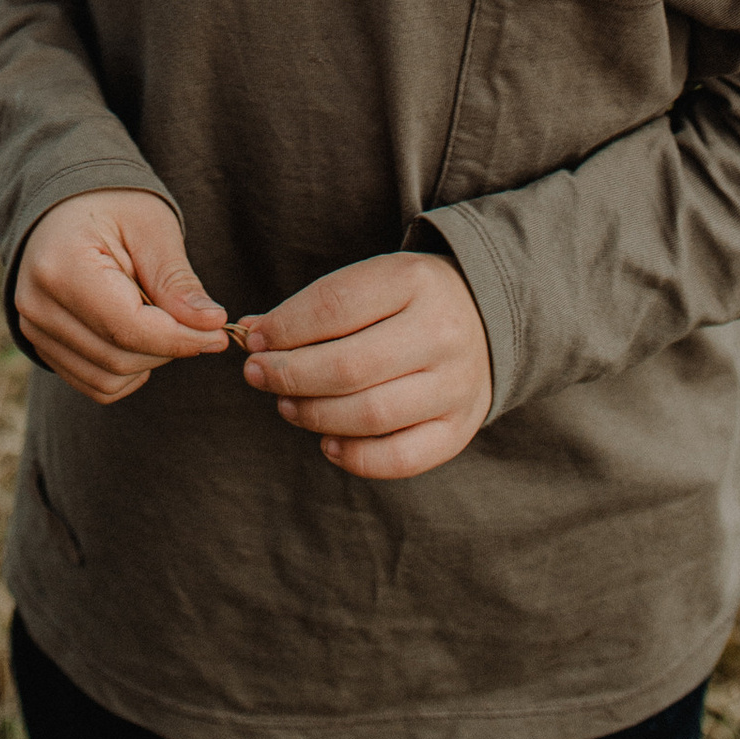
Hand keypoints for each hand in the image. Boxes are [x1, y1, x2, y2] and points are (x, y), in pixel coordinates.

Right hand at [15, 190, 228, 401]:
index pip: (127, 328)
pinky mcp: (41, 346)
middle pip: (118, 358)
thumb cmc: (111, 205)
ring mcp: (33, 329)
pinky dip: (127, 373)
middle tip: (198, 323)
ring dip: (148, 361)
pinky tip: (139, 337)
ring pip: (107, 379)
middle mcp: (36, 304)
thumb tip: (211, 326)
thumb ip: (176, 282)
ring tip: (161, 320)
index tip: (218, 332)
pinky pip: (94, 384)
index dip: (180, 338)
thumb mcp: (151, 228)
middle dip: (168, 348)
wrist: (66, 205)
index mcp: (61, 266)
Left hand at [237, 251, 490, 479]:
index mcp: (414, 281)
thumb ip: (314, 308)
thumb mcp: (370, 282)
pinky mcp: (459, 428)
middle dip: (290, 375)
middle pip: (349, 366)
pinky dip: (355, 457)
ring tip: (286, 405)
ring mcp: (455, 384)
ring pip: (371, 414)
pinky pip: (400, 457)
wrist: (486, 316)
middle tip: (258, 375)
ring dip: (314, 415)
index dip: (284, 328)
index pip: (334, 306)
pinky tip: (327, 442)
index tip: (253, 338)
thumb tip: (253, 333)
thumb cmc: (408, 299)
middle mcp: (441, 332)